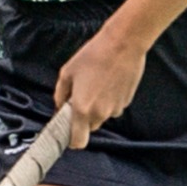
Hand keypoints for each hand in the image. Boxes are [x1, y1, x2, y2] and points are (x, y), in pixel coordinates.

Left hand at [53, 26, 146, 149]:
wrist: (123, 44)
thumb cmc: (94, 55)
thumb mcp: (67, 72)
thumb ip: (60, 94)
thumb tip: (60, 106)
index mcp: (82, 109)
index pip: (78, 141)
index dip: (72, 140)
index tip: (69, 131)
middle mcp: (100, 113)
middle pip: (90, 127)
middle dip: (84, 118)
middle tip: (81, 96)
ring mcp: (115, 108)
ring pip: (103, 116)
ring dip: (98, 107)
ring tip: (97, 83)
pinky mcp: (127, 101)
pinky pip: (114, 107)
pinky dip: (110, 99)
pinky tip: (108, 81)